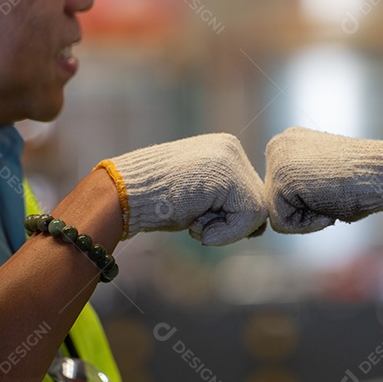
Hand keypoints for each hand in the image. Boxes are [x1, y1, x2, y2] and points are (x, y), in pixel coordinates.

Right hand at [96, 133, 266, 245]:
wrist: (123, 195)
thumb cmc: (154, 201)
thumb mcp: (197, 198)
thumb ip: (227, 204)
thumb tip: (259, 228)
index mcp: (223, 149)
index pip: (249, 193)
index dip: (231, 220)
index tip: (200, 221)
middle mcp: (231, 147)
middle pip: (256, 201)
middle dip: (230, 224)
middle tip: (195, 222)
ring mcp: (230, 158)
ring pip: (256, 210)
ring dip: (226, 229)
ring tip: (194, 222)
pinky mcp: (227, 175)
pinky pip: (248, 216)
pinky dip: (226, 234)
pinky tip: (196, 227)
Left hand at [265, 127, 382, 232]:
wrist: (380, 172)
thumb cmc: (360, 179)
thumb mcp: (323, 174)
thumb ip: (301, 183)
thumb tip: (292, 203)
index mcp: (288, 142)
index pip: (280, 191)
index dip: (308, 203)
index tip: (332, 188)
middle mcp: (277, 145)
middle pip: (276, 202)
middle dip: (304, 209)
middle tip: (332, 192)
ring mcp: (276, 159)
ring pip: (278, 213)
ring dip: (307, 217)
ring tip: (329, 196)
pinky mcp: (281, 178)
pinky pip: (282, 223)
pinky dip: (307, 223)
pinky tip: (325, 202)